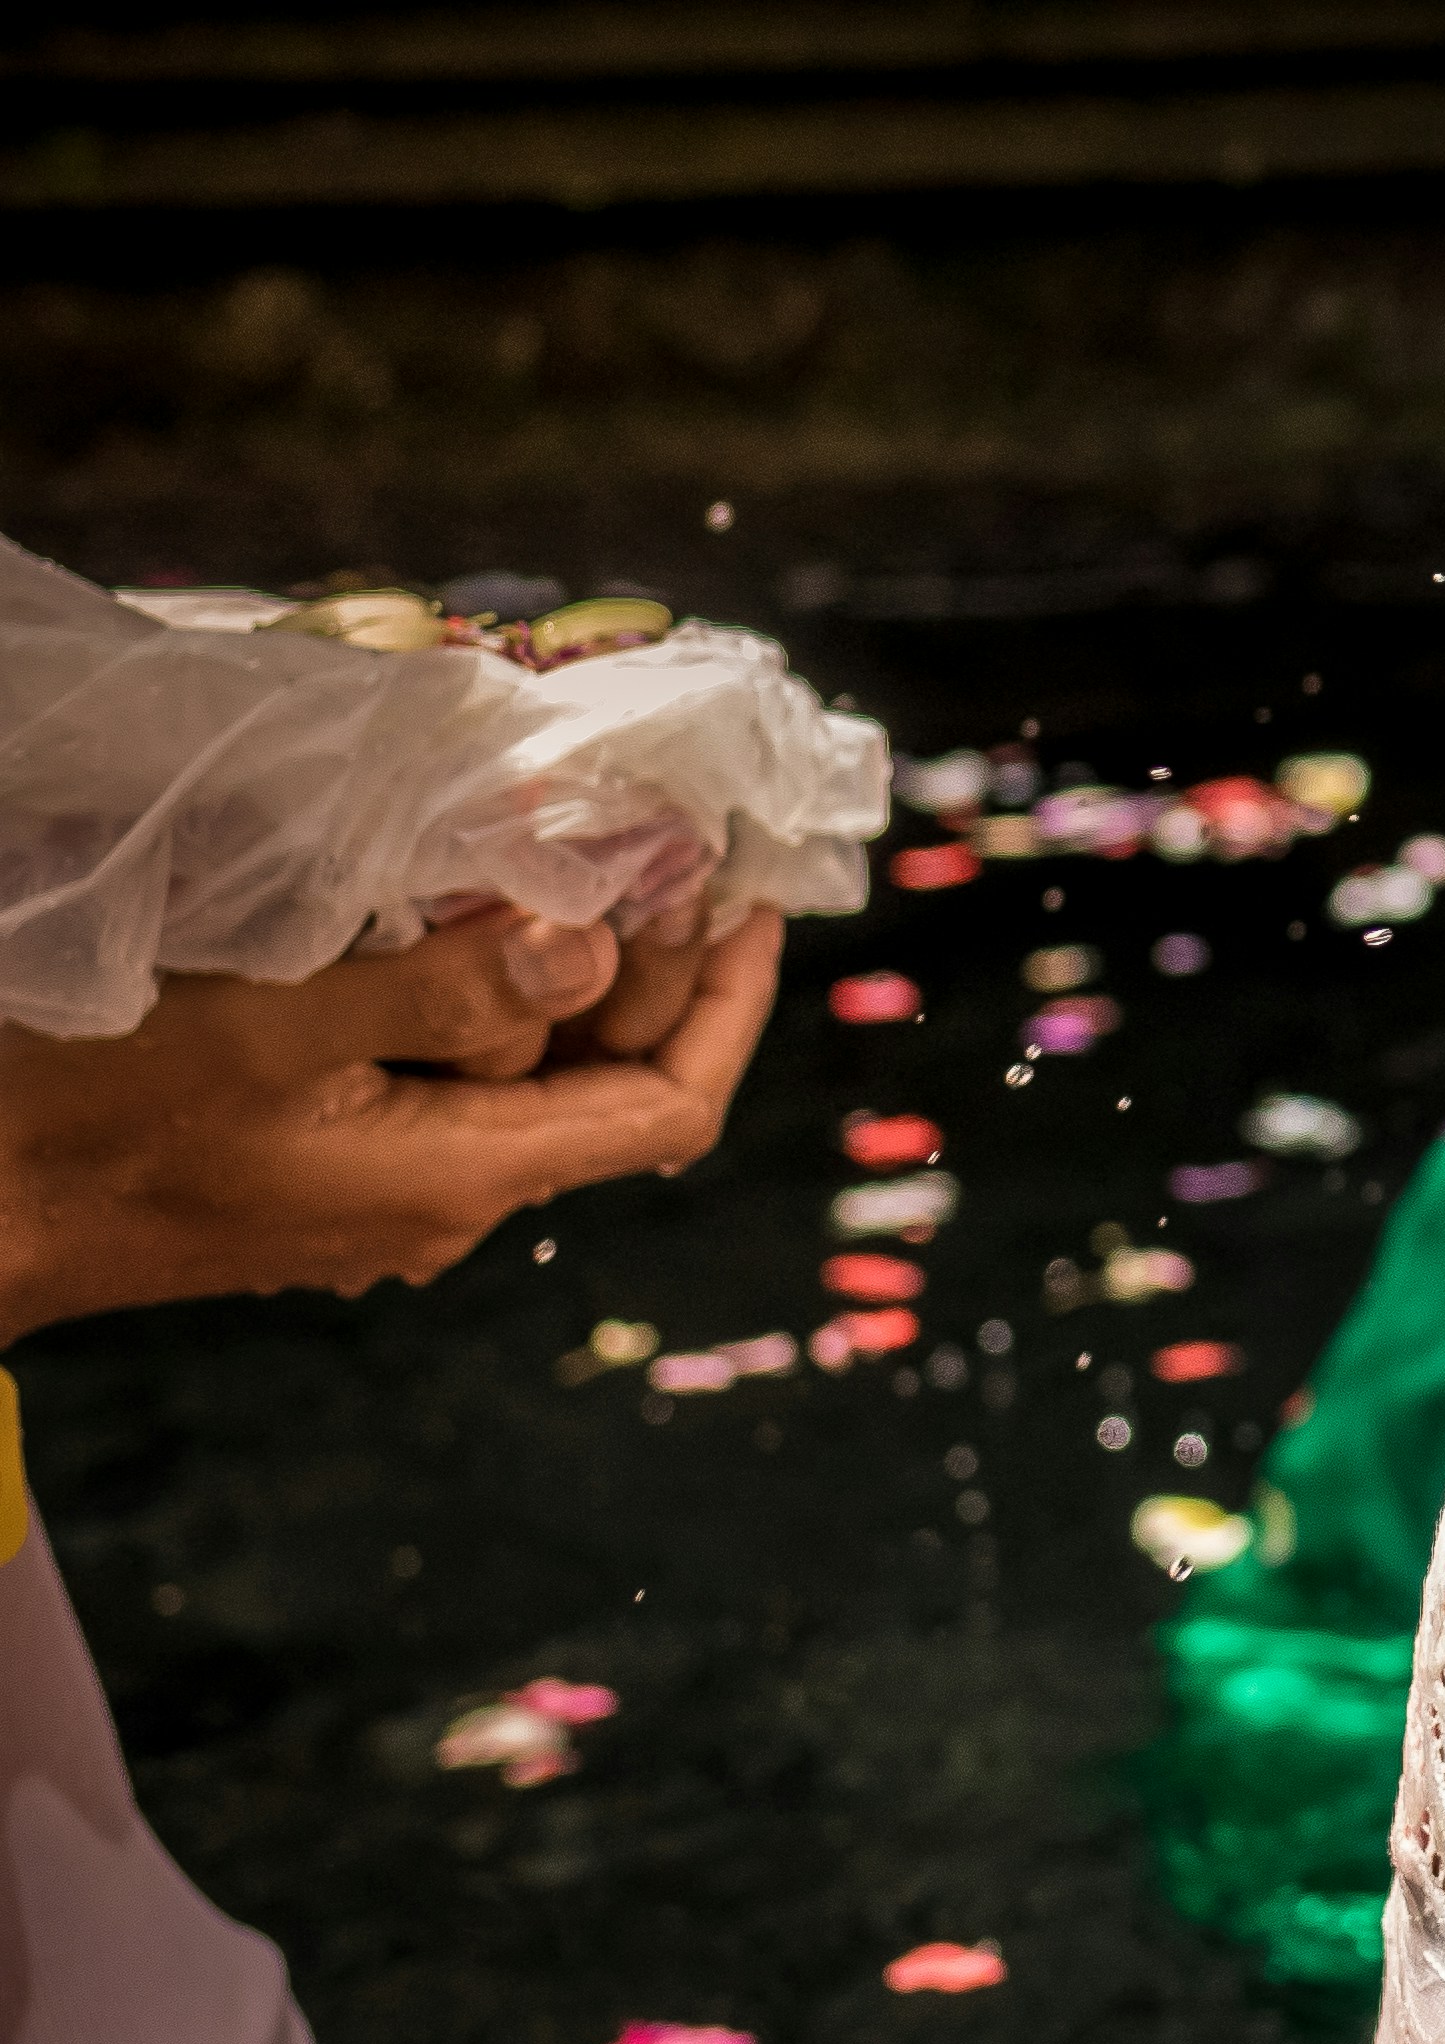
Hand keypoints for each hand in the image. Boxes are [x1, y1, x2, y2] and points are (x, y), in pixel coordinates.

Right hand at [0, 908, 784, 1342]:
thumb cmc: (93, 1117)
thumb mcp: (266, 1031)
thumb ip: (438, 991)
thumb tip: (591, 947)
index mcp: (462, 1180)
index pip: (669, 1106)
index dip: (729, 1003)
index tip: (751, 900)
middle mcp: (444, 1200)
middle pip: (606, 1080)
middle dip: (653, 963)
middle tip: (672, 842)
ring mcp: (384, 1188)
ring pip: (525, 1073)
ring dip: (562, 969)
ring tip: (583, 852)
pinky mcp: (325, 1163)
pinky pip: (444, 1076)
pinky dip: (476, 996)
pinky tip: (460, 914)